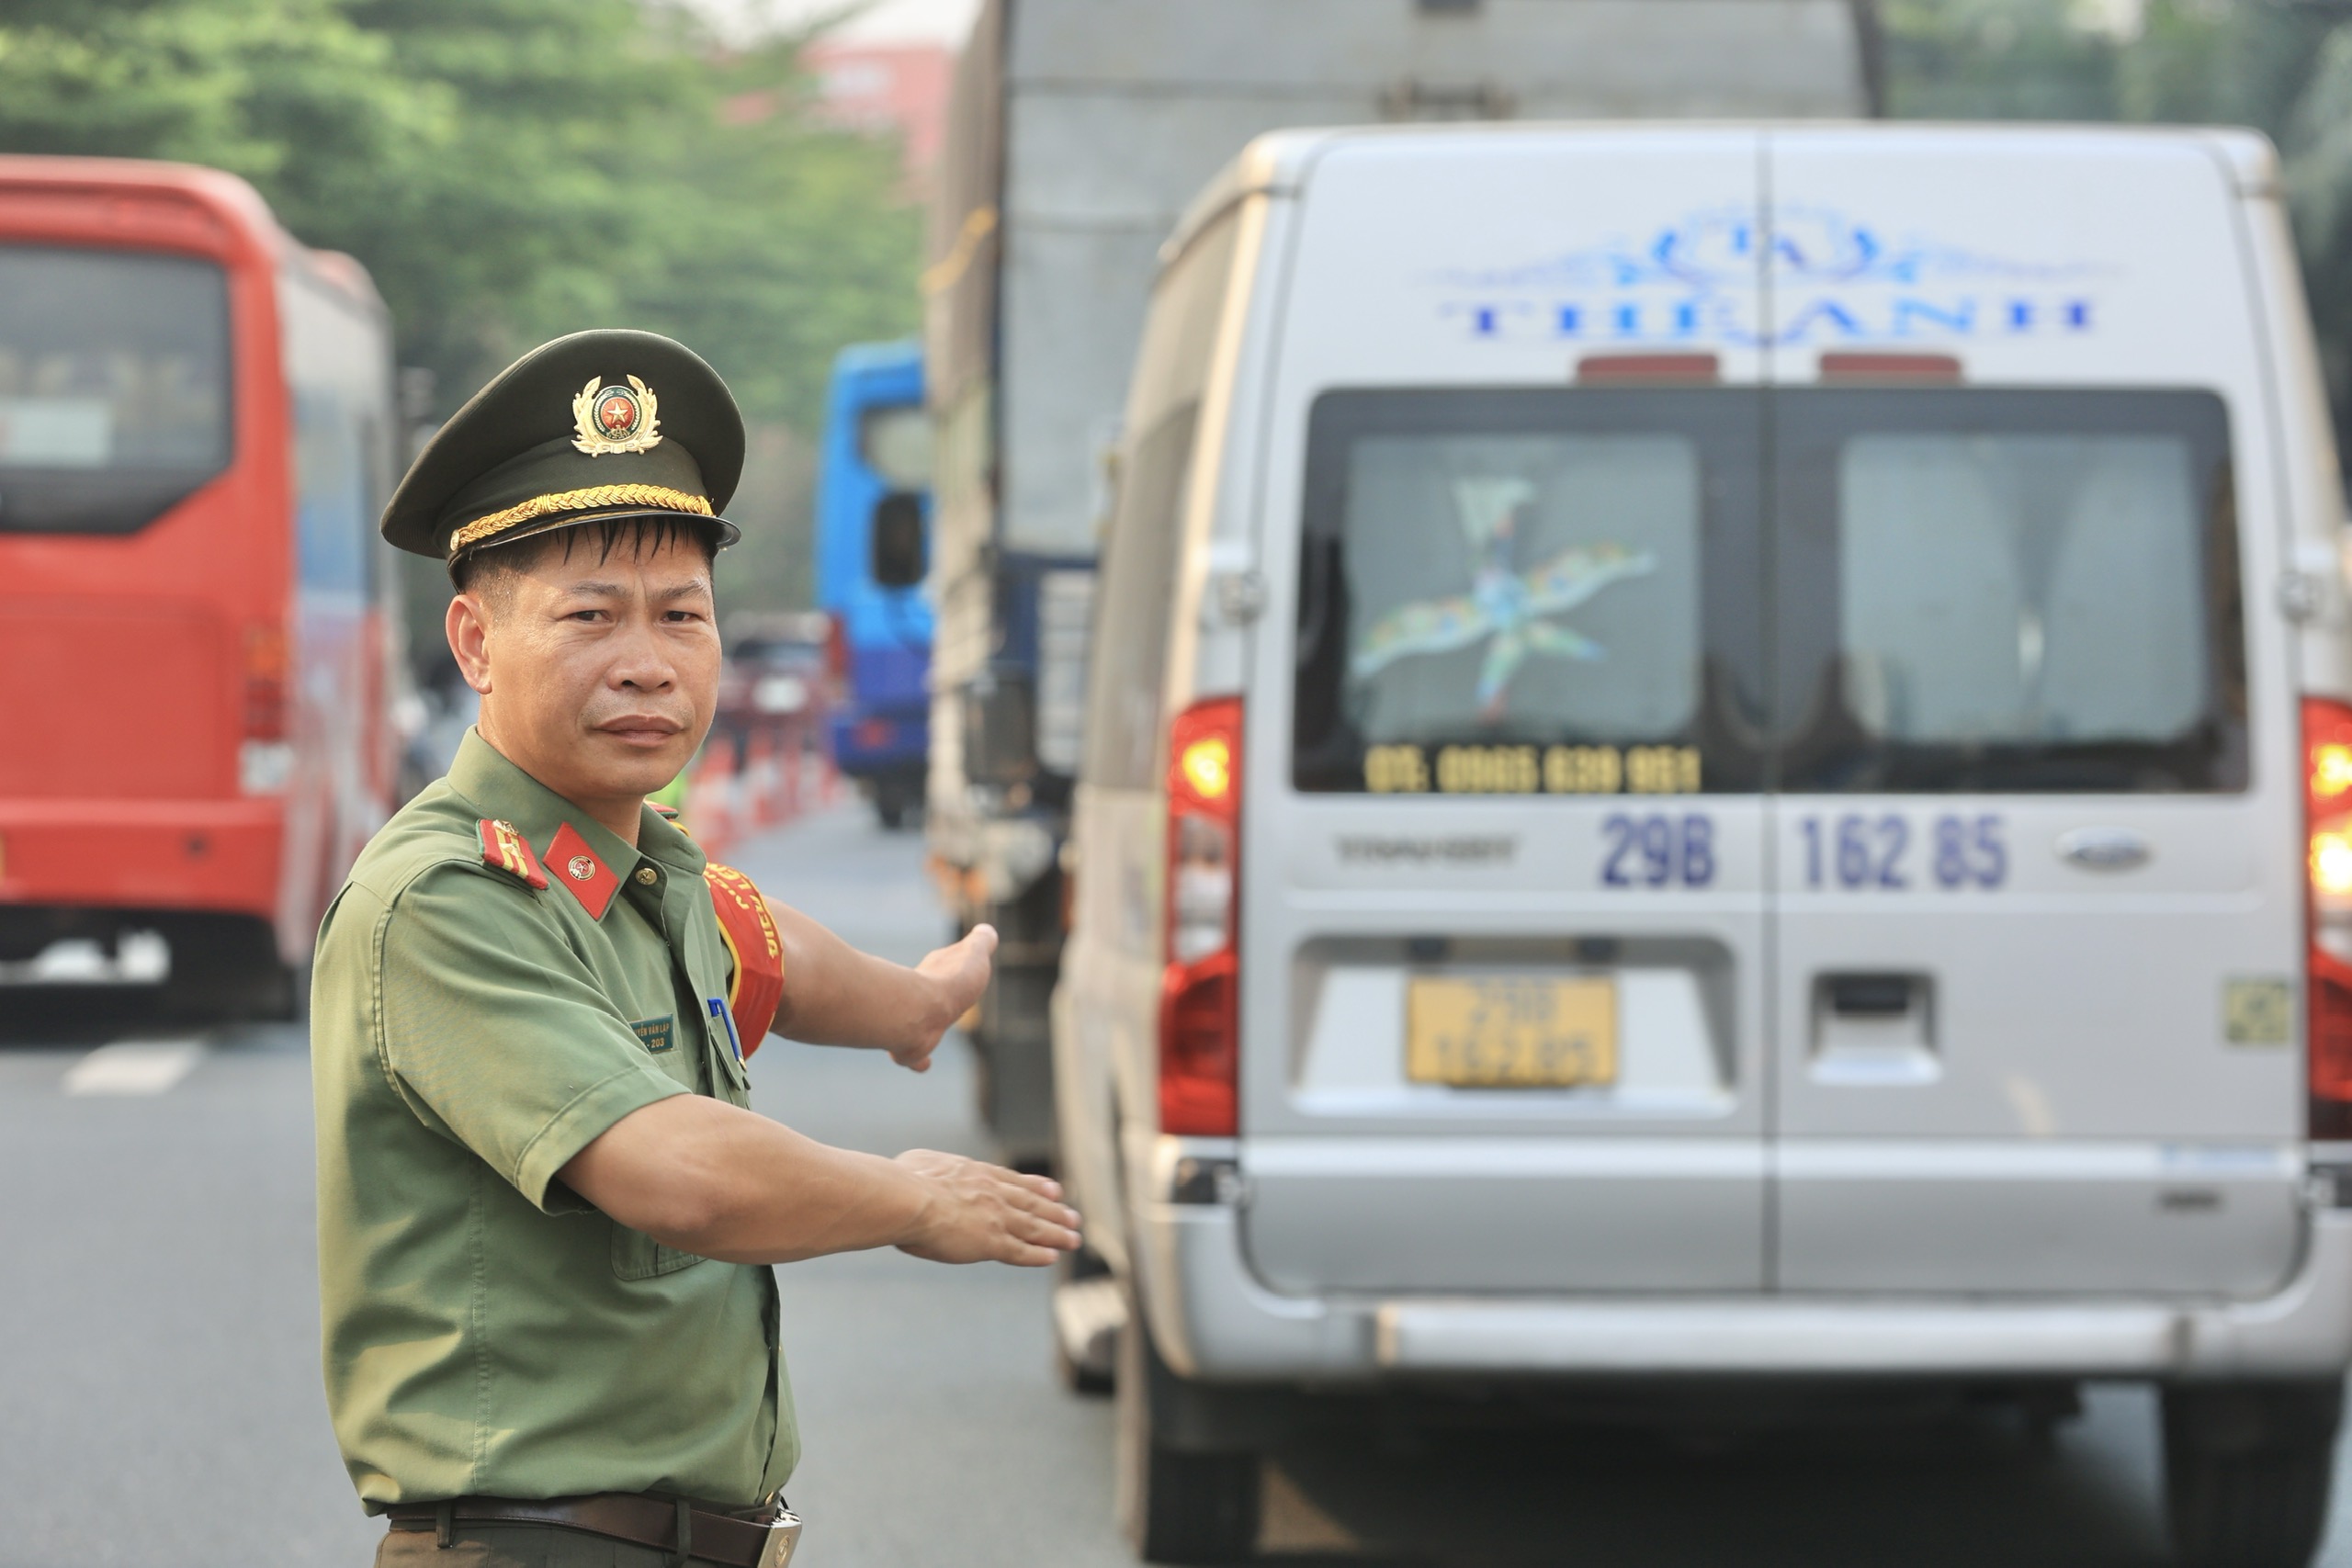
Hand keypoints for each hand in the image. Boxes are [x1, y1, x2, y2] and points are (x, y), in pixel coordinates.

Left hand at [890, 924, 996, 1072]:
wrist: (919, 1012)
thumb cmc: (949, 982)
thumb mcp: (973, 955)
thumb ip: (981, 942)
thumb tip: (986, 932)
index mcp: (937, 971)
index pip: (945, 963)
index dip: (952, 963)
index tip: (957, 964)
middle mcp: (921, 994)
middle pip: (931, 992)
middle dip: (938, 994)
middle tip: (948, 999)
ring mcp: (914, 1020)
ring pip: (920, 1022)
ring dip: (928, 1025)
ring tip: (935, 1029)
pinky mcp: (910, 1045)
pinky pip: (915, 1053)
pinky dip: (920, 1059)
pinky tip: (924, 1064)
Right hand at [893, 1148, 1079, 1265]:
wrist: (907, 1199)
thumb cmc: (903, 1180)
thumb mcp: (918, 1162)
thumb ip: (929, 1166)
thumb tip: (921, 1167)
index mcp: (976, 1172)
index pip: (1012, 1181)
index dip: (1036, 1187)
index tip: (1055, 1190)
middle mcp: (992, 1193)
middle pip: (1031, 1203)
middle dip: (1055, 1211)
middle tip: (1073, 1217)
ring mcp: (994, 1218)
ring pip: (1033, 1227)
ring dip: (1056, 1234)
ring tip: (1074, 1239)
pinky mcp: (990, 1243)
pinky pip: (1020, 1251)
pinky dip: (1038, 1255)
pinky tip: (1052, 1258)